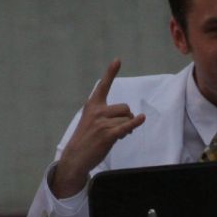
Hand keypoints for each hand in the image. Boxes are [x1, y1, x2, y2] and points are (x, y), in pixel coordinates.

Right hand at [50, 59, 145, 197]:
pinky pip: (126, 126)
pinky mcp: (107, 135)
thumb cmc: (86, 139)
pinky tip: (141, 119)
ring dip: (127, 128)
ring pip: (126, 119)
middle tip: (120, 129)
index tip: (118, 60)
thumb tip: (130, 117)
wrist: (76, 157)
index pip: (103, 86)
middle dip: (126, 118)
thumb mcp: (90, 121)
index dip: (111, 72)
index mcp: (92, 105)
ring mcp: (102, 123)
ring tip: (118, 136)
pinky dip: (134, 123)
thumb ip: (106, 114)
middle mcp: (97, 111)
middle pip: (125, 108)